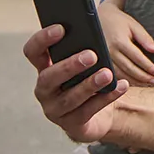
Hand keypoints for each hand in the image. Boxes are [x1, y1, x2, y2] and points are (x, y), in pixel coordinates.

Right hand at [25, 21, 127, 142]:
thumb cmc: (88, 80)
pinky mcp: (71, 124)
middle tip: (91, 55)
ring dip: (89, 85)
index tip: (61, 28)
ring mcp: (55, 109)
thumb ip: (83, 50)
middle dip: (69, 66)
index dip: (42, 40)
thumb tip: (93, 32)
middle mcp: (45, 90)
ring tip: (107, 74)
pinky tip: (120, 86)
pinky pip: (88, 111)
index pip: (33, 52)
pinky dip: (105, 98)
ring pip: (69, 98)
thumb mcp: (84, 65)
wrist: (99, 114)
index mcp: (44, 69)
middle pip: (48, 77)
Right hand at [101, 0, 153, 84]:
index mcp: (119, 41)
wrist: (99, 17)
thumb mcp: (133, 25)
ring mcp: (103, 58)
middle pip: (129, 68)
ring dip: (135, 81)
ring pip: (120, 74)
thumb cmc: (118, 21)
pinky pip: (113, 74)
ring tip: (147, 83)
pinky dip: (124, 80)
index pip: (137, 58)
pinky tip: (134, 81)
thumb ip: (144, 38)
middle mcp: (109, 51)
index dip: (148, 67)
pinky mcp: (100, 62)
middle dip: (143, 76)